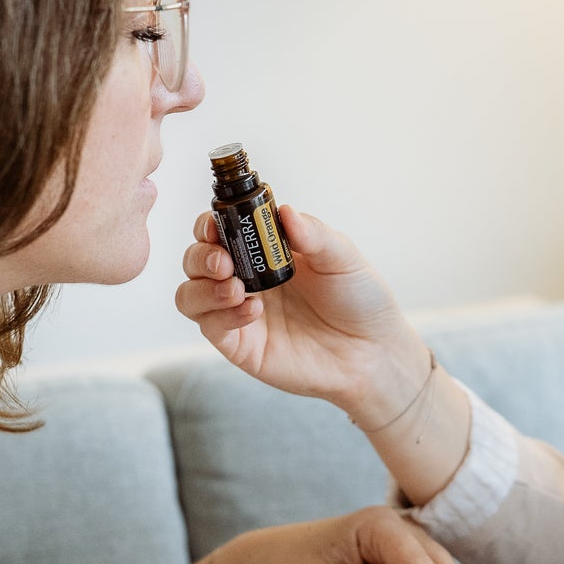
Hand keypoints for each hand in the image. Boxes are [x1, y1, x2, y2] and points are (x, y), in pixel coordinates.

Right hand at [175, 205, 430, 421]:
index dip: (210, 224)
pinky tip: (253, 311)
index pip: (220, 230)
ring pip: (189, 295)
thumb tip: (283, 211)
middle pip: (195, 259)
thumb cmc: (361, 301)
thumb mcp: (342, 258)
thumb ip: (313, 233)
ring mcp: (239, 312)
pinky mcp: (241, 346)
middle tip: (224, 261)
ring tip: (236, 288)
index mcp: (265, 251)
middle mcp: (246, 279)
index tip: (216, 224)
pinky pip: (211, 327)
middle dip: (201, 255)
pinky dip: (223, 315)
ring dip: (202, 287)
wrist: (374, 352)